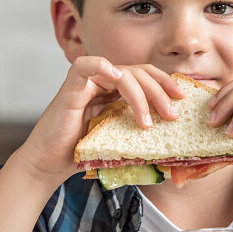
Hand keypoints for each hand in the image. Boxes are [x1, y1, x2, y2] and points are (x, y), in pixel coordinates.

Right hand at [17, 57, 183, 183]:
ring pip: (122, 73)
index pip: (145, 75)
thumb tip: (174, 138)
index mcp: (116, 91)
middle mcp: (103, 83)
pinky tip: (117, 77)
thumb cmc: (85, 155)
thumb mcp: (122, 140)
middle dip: (160, 91)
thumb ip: (140, 131)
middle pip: (139, 73)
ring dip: (140, 94)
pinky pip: (85, 66)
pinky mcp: (70, 88)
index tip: (182, 99)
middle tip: (172, 114)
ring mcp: (86, 83)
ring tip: (147, 121)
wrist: (50, 165)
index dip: (165, 83)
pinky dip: (101, 66)